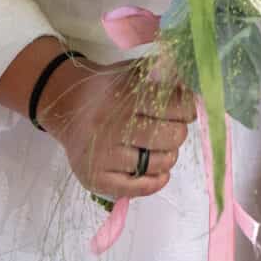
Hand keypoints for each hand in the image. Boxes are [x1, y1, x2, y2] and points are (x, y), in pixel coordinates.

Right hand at [40, 59, 194, 202]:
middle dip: (178, 133)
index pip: (174, 107)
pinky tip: (159, 172)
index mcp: (123, 96)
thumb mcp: (131, 74)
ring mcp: (102, 155)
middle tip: (171, 129)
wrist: (65, 107)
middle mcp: (111, 126)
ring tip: (160, 148)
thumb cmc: (106, 90)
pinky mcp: (96, 177)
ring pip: (158, 163)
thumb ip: (162, 78)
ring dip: (168, 156)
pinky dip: (156, 181)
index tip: (187, 111)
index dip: (188, 109)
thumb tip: (195, 93)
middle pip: (169, 137)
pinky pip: (138, 187)